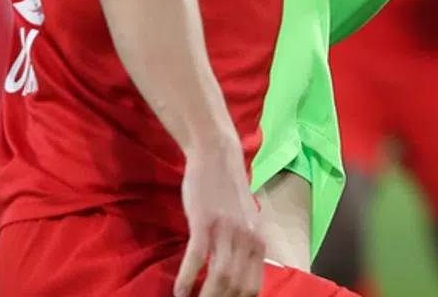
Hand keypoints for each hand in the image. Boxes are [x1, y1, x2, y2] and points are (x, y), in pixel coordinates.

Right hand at [175, 136, 264, 296]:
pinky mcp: (205, 222)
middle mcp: (247, 240)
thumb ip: (243, 248)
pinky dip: (187, 279)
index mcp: (258, 243)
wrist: (217, 155)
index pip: (251, 288)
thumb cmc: (227, 190)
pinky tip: (178, 292)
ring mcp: (227, 231)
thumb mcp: (245, 222)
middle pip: (236, 288)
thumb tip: (236, 278)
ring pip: (220, 278)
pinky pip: (197, 259)